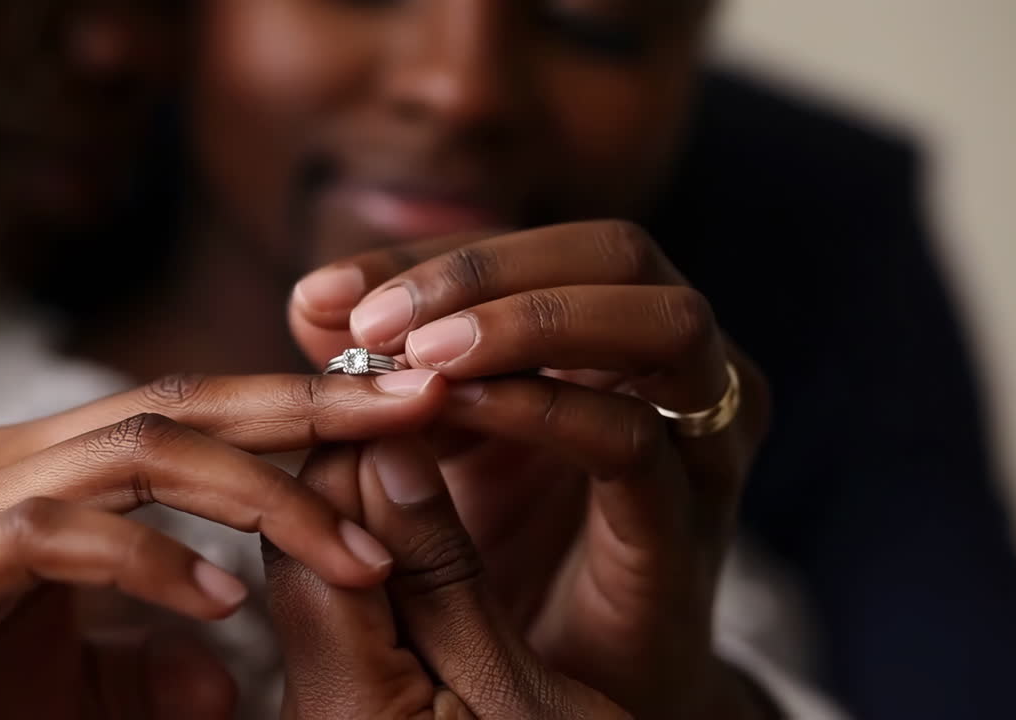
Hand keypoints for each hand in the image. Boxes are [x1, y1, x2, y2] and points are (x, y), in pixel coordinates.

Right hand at [0, 370, 445, 718]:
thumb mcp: (74, 695)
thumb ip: (149, 666)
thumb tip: (228, 676)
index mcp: (46, 470)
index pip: (197, 409)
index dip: (304, 406)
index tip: (411, 414)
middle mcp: (5, 461)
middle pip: (184, 400)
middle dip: (311, 403)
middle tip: (422, 406)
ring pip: (136, 449)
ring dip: (261, 496)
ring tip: (357, 553)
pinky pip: (59, 537)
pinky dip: (151, 562)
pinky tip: (224, 605)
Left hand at [290, 221, 773, 717]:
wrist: (556, 690)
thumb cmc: (495, 557)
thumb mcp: (429, 447)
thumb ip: (387, 372)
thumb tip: (315, 302)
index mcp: (619, 338)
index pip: (537, 248)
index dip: (428, 258)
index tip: (322, 299)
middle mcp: (679, 371)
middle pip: (617, 252)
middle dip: (490, 269)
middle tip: (378, 320)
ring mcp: (700, 442)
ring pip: (661, 323)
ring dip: (531, 321)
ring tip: (421, 355)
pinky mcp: (689, 524)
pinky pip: (634, 436)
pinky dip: (544, 409)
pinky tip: (458, 411)